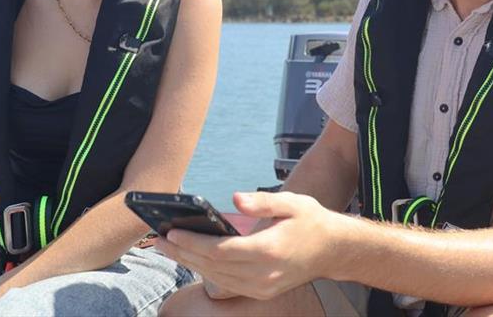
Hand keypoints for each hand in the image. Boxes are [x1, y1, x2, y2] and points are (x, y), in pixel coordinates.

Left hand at [155, 191, 337, 299]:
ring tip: (169, 248)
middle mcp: (264, 273)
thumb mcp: (292, 202)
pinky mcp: (263, 292)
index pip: (221, 250)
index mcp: (269, 250)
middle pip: (213, 266)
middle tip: (159, 240)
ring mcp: (263, 287)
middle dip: (183, 252)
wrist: (334, 250)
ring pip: (217, 278)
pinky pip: (228, 284)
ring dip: (190, 263)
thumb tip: (235, 199)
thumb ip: (262, 201)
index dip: (193, 242)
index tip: (172, 231)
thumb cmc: (310, 221)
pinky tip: (193, 258)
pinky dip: (207, 272)